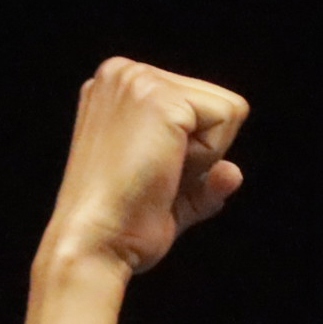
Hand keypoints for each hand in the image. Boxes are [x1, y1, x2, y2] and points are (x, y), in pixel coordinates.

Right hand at [16, 57, 251, 323]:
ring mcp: (138, 82)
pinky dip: (208, 160)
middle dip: (202, 156)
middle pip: (216, 108)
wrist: (91, 251)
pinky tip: (165, 177)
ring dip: (203, 159)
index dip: (192, 157)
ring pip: (225, 113)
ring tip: (156, 185)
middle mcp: (122, 72)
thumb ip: (198, 182)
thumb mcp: (164, 200)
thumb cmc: (121, 231)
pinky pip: (229, 121)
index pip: (197, 110)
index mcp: (116, 88)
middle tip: (156, 190)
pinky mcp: (160, 102)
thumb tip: (231, 175)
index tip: (152, 187)